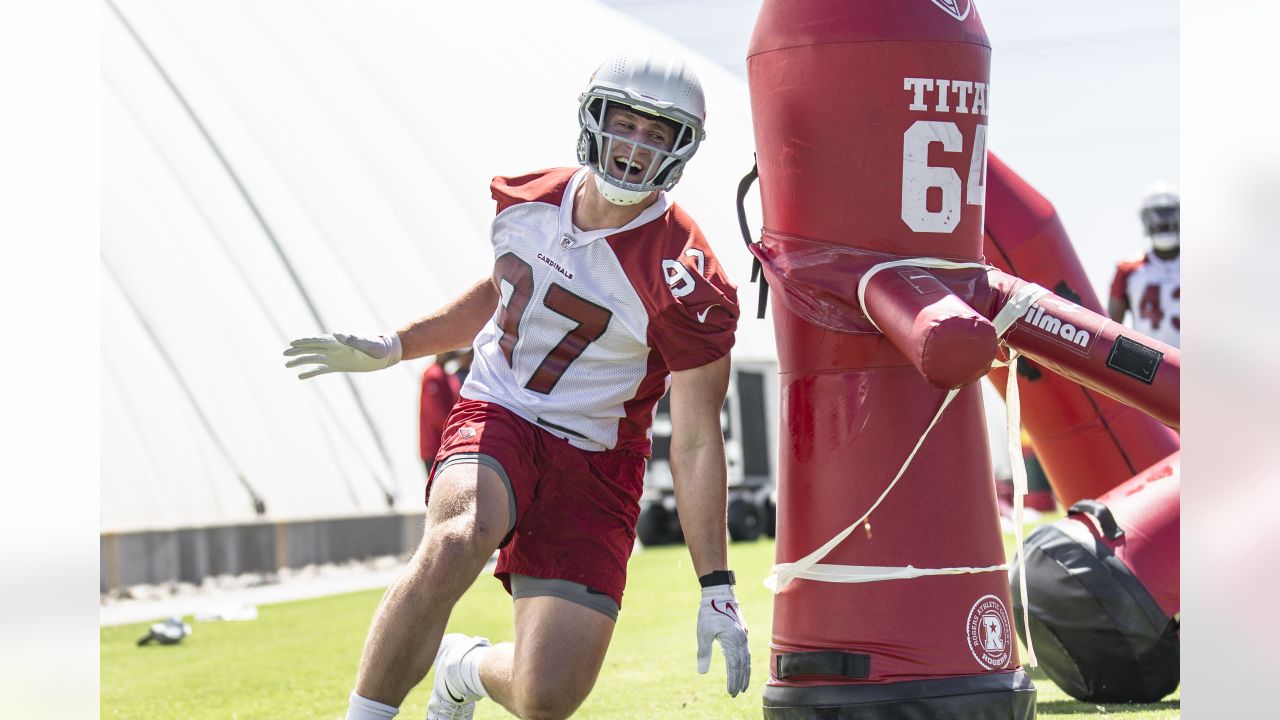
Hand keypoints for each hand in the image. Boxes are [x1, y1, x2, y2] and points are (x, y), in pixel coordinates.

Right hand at [283, 333, 401, 378]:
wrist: (386, 354)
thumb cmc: (377, 347)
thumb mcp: (366, 343)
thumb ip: (351, 339)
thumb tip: (336, 334)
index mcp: (339, 341)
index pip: (317, 341)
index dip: (304, 342)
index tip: (291, 343)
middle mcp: (334, 348)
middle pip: (311, 349)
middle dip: (297, 351)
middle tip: (283, 353)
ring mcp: (335, 357)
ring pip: (313, 359)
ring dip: (300, 361)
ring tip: (286, 365)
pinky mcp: (338, 366)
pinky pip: (321, 370)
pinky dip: (310, 372)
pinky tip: (300, 376)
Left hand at [696, 584, 749, 696]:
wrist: (719, 593)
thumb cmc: (709, 612)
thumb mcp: (703, 632)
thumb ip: (703, 653)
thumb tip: (702, 672)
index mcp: (732, 640)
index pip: (734, 665)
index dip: (733, 680)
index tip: (731, 692)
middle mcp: (741, 639)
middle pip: (743, 664)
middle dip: (740, 680)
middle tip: (736, 694)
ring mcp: (743, 635)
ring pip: (747, 659)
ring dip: (745, 673)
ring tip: (743, 686)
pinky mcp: (743, 632)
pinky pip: (746, 651)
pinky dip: (746, 663)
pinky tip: (743, 668)